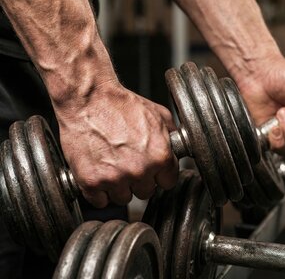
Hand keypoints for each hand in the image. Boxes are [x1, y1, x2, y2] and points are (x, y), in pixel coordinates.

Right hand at [54, 82, 177, 207]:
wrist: (88, 99)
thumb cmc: (121, 104)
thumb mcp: (158, 114)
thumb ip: (171, 135)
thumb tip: (178, 146)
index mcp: (160, 156)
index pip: (168, 182)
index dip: (160, 175)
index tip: (153, 170)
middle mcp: (140, 170)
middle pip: (146, 192)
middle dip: (140, 180)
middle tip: (129, 164)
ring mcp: (115, 178)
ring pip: (123, 199)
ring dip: (119, 187)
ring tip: (112, 166)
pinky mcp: (91, 182)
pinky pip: (99, 201)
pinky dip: (98, 191)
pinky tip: (98, 173)